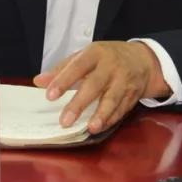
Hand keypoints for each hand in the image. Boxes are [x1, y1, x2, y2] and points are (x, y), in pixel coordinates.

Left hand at [32, 41, 169, 133]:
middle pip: (95, 85)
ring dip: (101, 114)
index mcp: (96, 53)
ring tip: (90, 128)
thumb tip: (38, 81)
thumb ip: (62, 69)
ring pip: (112, 99)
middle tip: (65, 121)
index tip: (49, 95)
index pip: (78, 66)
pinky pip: (122, 109)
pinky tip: (99, 128)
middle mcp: (111, 66)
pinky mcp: (133, 94)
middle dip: (80, 103)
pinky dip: (111, 119)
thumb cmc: (106, 58)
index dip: (63, 80)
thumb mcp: (85, 56)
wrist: (142, 59)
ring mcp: (124, 81)